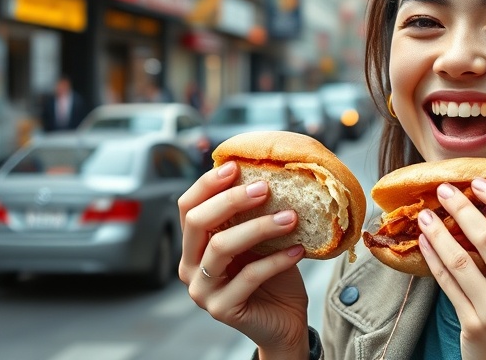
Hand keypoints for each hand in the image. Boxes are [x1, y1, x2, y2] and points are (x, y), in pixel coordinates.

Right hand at [178, 161, 309, 358]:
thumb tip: (270, 172)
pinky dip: (277, 260)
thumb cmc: (272, 276)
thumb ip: (254, 214)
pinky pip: (250, 276)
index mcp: (194, 245)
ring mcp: (202, 290)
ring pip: (222, 247)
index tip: (236, 165)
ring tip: (291, 217)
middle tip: (265, 188)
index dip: (208, 184)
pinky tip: (298, 250)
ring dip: (260, 227)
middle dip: (231, 199)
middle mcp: (190, 266)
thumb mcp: (261, 240)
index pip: (187, 206)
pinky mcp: (222, 309)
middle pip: (198, 222)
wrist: (284, 320)